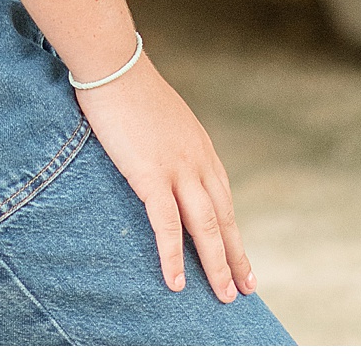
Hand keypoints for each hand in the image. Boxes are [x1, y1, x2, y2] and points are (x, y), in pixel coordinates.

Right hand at [75, 54, 255, 303]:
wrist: (113, 63)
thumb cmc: (128, 85)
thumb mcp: (160, 115)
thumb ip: (169, 140)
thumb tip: (161, 155)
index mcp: (200, 147)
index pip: (223, 198)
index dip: (233, 230)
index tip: (241, 257)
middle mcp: (197, 161)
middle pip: (223, 217)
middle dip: (236, 256)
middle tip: (246, 288)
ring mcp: (177, 169)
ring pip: (205, 228)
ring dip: (217, 265)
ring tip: (224, 296)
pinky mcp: (151, 175)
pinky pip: (167, 225)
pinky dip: (173, 257)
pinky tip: (177, 282)